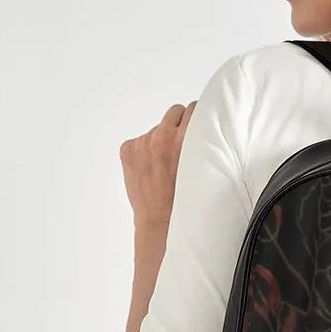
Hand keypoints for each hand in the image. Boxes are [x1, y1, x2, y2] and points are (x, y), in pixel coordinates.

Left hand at [119, 101, 196, 226]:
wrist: (160, 222)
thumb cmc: (185, 202)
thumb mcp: (202, 170)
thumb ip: (200, 147)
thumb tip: (202, 132)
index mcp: (183, 141)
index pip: (193, 109)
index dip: (197, 119)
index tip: (199, 126)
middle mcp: (161, 137)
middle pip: (175, 113)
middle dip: (180, 125)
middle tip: (183, 145)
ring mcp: (142, 143)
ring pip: (157, 128)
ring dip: (161, 140)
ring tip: (166, 164)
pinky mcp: (128, 150)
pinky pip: (139, 140)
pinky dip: (144, 151)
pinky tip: (152, 168)